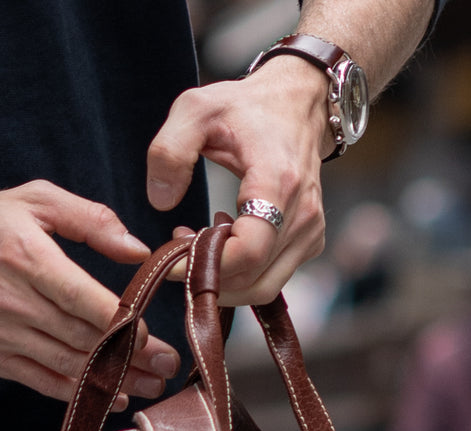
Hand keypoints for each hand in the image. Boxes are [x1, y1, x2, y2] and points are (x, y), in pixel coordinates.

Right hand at [0, 181, 180, 402]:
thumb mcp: (33, 201)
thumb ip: (90, 219)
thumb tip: (137, 249)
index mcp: (27, 257)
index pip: (83, 299)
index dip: (121, 321)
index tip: (151, 332)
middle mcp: (14, 301)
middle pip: (83, 337)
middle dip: (131, 355)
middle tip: (170, 366)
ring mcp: (3, 335)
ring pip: (69, 364)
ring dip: (115, 379)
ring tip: (153, 385)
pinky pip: (45, 382)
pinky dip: (80, 393)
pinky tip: (113, 396)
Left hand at [147, 56, 328, 306]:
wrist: (297, 103)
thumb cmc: (247, 107)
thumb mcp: (196, 109)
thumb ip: (170, 150)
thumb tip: (160, 202)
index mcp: (278, 183)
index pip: (248, 252)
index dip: (206, 266)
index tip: (171, 256)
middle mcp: (302, 215)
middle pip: (252, 279)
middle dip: (208, 277)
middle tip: (178, 251)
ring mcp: (310, 233)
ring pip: (262, 287)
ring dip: (222, 280)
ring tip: (196, 243)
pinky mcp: (308, 243)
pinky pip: (270, 278)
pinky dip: (240, 274)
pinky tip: (222, 239)